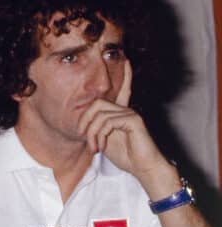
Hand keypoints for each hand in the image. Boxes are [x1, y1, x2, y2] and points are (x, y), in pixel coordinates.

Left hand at [77, 61, 167, 178]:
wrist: (142, 168)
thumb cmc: (125, 156)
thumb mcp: (104, 140)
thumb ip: (96, 129)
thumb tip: (83, 125)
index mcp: (120, 113)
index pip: (123, 89)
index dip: (125, 75)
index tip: (127, 59)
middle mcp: (126, 109)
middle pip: (96, 104)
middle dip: (85, 122)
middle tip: (85, 139)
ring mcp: (130, 114)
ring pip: (99, 115)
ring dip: (91, 133)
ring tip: (94, 148)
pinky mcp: (133, 120)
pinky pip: (107, 122)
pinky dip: (99, 135)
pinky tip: (101, 146)